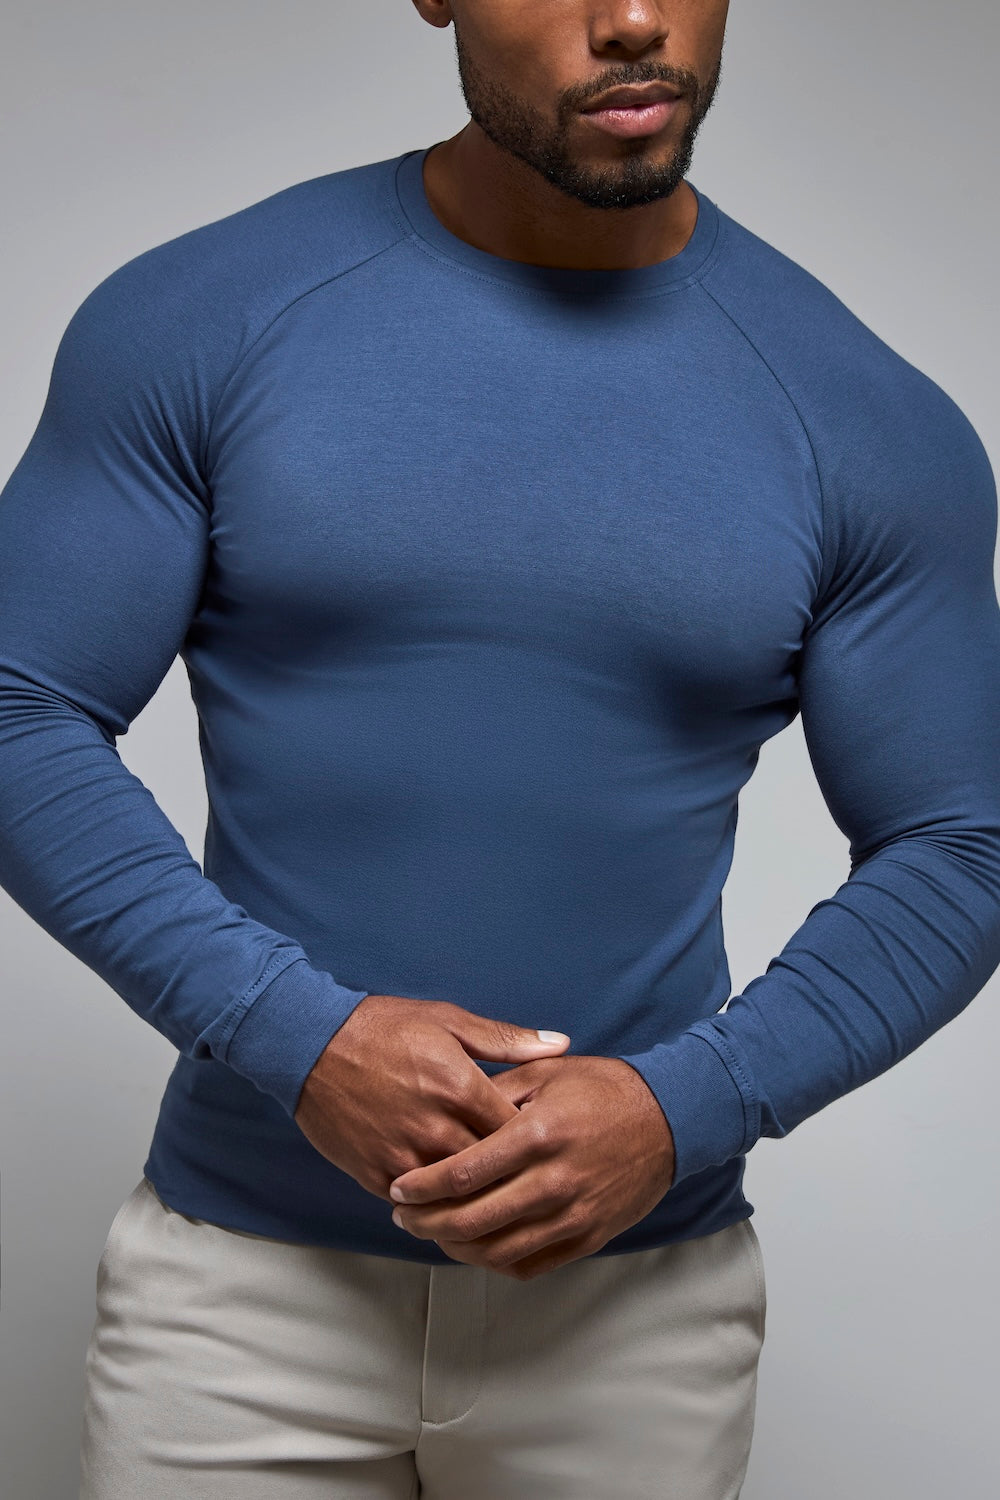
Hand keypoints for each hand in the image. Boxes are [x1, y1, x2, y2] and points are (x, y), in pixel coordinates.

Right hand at [293, 994, 570, 1202]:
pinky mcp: (376, 1173)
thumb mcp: (448, 1021)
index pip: (518, 1132)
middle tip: (533, 1181)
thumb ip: (507, 1040)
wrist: (309, 1043)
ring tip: (499, 1201)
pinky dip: (438, 1208)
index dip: (535, 1141)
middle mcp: (435, 1126)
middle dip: (512, 1176)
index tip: (545, 1143)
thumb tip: (560, 1045)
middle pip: (493, 1171)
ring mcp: (404, 1155)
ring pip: (458, 1197)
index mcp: (460, 1087)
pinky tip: (454, 1206)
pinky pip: (419, 1206)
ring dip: (477, 1199)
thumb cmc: (381, 1027)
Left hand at [387, 1055, 675, 1280]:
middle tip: (403, 1216)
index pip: (464, 1173)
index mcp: (537, 1135)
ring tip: (433, 1232)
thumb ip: (496, 1091)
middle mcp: (553, 1181)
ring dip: (455, 1247)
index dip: (422, 1186)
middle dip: (427, 1222)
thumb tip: (449, 1109)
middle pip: (472, 1219)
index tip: (398, 1187)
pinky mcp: (588, 1236)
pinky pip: (530, 1264)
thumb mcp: (547, 1074)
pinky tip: (475, 1246)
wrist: (670, 1118)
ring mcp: (573, 1214)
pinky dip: (495, 1261)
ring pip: (497, 1250)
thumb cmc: (605, 1089)